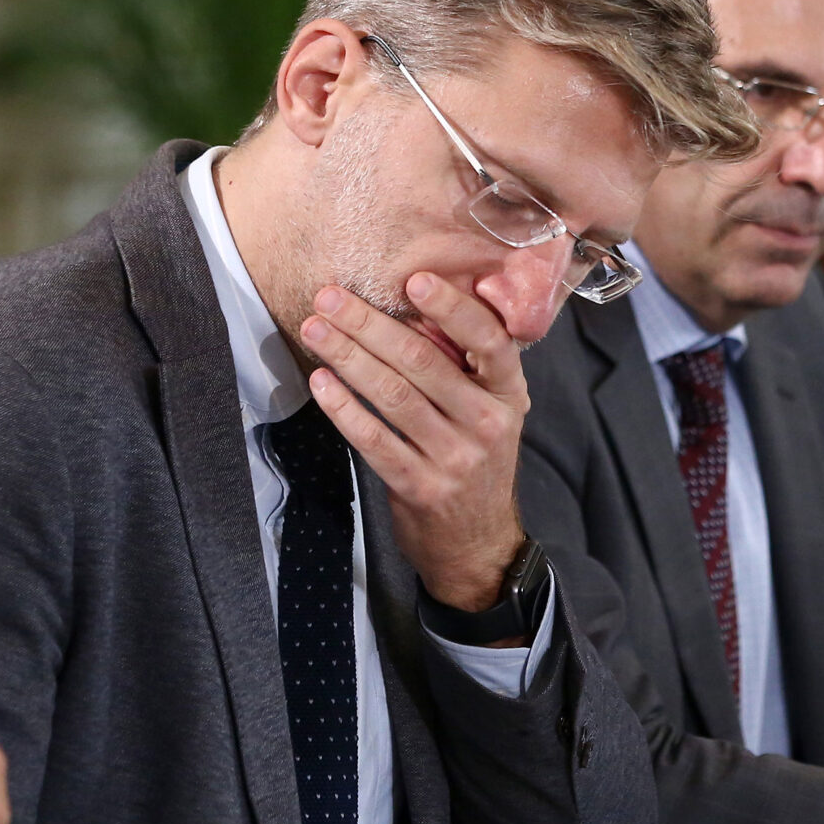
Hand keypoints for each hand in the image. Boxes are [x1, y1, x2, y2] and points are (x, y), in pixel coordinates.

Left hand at [301, 275, 530, 612]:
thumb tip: (410, 307)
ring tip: (315, 330)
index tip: (414, 280)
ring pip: (394, 395)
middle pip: (424, 362)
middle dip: (370, 324)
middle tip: (331, 298)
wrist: (478, 542)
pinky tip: (322, 383)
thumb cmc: (476, 460)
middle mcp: (488, 423)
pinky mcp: (421, 487)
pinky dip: (344, 408)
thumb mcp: (491, 412)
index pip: (488, 341)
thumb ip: (464, 367)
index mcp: (508, 394)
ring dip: (348, 357)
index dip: (452, 308)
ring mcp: (455, 458)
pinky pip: (375, 440)